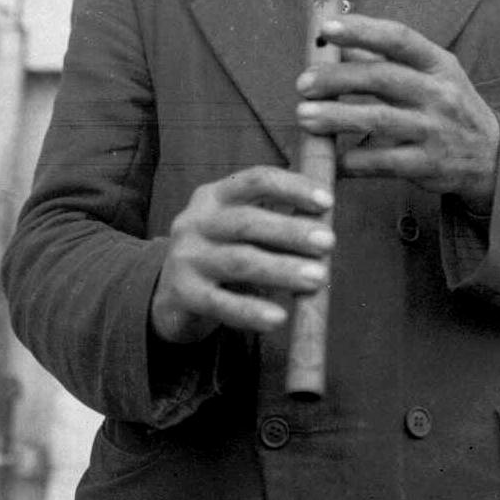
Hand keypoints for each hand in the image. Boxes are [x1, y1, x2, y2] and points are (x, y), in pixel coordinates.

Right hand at [150, 166, 334, 343]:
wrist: (170, 296)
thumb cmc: (221, 255)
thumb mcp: (240, 230)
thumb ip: (276, 224)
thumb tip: (325, 226)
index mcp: (214, 197)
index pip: (254, 181)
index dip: (292, 188)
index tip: (327, 201)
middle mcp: (196, 221)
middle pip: (247, 221)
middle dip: (291, 230)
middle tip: (329, 242)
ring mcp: (186, 257)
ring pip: (239, 261)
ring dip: (281, 268)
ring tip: (317, 277)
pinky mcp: (183, 294)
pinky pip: (221, 303)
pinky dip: (251, 311)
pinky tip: (278, 318)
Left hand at [296, 16, 499, 211]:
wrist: (491, 157)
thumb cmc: (447, 105)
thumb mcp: (430, 74)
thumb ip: (385, 58)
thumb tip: (337, 39)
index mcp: (437, 63)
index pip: (399, 38)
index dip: (362, 30)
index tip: (326, 28)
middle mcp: (439, 93)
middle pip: (382, 78)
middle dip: (337, 78)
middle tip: (302, 84)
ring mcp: (435, 130)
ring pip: (379, 120)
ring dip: (336, 118)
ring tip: (303, 116)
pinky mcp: (428, 164)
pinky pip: (383, 162)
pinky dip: (352, 161)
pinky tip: (330, 158)